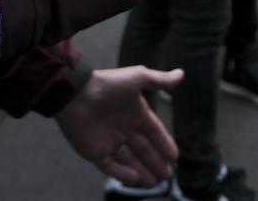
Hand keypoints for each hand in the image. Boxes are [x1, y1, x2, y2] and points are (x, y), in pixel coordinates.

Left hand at [54, 66, 181, 185]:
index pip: (154, 132)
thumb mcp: (138, 78)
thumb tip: (181, 74)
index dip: (164, 144)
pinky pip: (110, 166)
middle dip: (156, 162)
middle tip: (168, 176)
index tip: (175, 157)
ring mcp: (109, 141)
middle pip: (144, 149)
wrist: (76, 94)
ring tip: (156, 183)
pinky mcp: (94, 151)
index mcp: (134, 112)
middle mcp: (123, 128)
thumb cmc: (108, 85)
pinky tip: (135, 179)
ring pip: (130, 160)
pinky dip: (122, 173)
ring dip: (143, 171)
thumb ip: (159, 80)